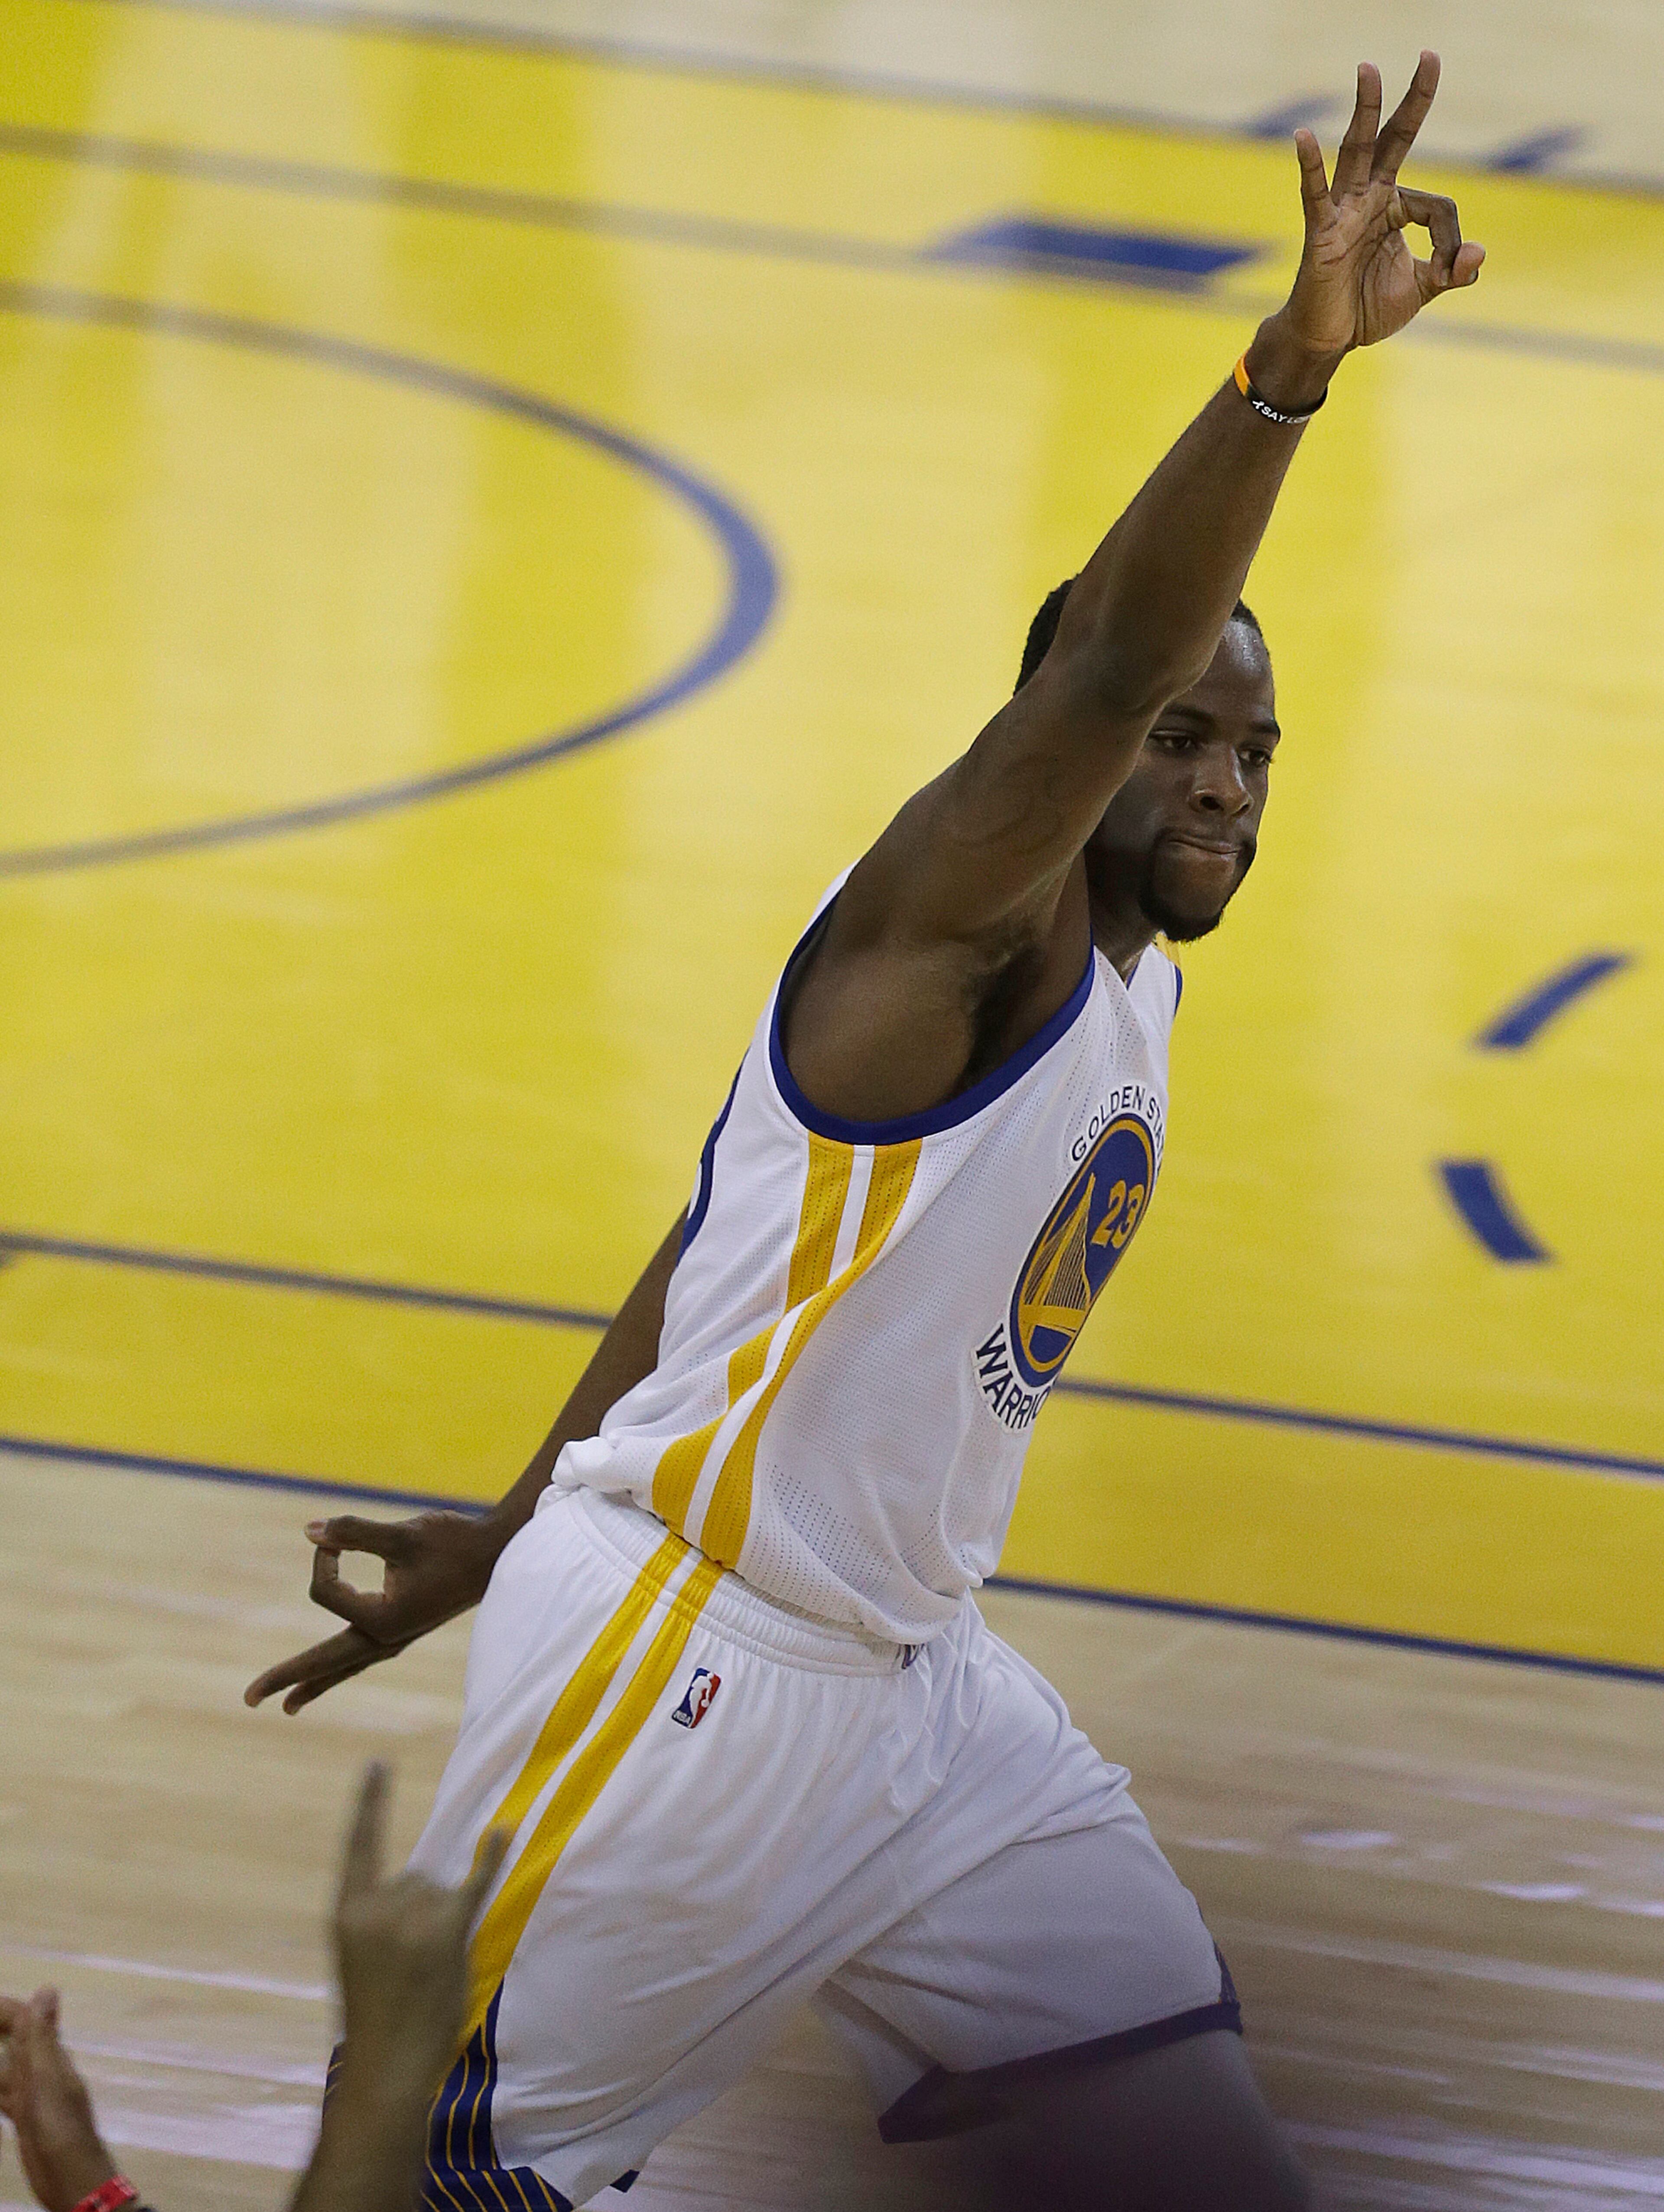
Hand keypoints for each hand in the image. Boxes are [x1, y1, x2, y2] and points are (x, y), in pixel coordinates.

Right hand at [0, 1988, 119, 2211]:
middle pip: (14, 2040)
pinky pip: (5, 2093)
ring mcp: (33, 2093)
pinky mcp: (25, 2116)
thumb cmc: (61, 2127)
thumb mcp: (47, 2078)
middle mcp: (42, 2069)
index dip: (3, 2010)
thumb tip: (47, 1988)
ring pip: (7, 2066)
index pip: (23, 2020)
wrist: (72, 2176)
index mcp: (49, 2055)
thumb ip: (43, 2038)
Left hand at [244, 1508, 503, 1713]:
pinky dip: (341, 1668)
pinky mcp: (404, 1630)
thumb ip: (354, 1532)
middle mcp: (386, 1639)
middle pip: (325, 1663)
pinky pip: (362, 1656)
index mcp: (382, 1621)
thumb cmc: (454, 1543)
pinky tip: (335, 1672)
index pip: (326, 1591)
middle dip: (287, 1679)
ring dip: (315, 1683)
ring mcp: (396, 1639)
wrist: (500, 1554)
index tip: (335, 1534)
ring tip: (289, 1706)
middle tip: (248, 1700)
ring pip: (345, 1666)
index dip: (325, 1555)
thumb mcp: (402, 1534)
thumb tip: (308, 1532)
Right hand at [290, 1766, 508, 2211]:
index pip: (359, 1844)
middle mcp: (377, 1906)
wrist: (387, 2067)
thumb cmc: (375, 2016)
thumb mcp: (359, 1957)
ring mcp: (411, 1918)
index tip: (380, 1762)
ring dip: (444, 1926)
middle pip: (418, 1878)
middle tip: (410, 1968)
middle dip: (423, 1914)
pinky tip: (504, 1830)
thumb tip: (424, 1882)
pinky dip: (491, 1856)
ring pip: (444, 1893)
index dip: (371, 1803)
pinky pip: (474, 1884)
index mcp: (347, 1911)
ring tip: (427, 1973)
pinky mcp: (446, 1933)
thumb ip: (382, 1915)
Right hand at [1254, 52, 1484, 401]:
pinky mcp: (1321, 233)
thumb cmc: (1366, 310)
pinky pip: (1315, 194)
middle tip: (1430, 55)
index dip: (1451, 241)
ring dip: (1365, 110)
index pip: (1437, 206)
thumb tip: (1478, 256)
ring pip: (1357, 150)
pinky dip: (1309, 166)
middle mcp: (1371, 200)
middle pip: (1395, 139)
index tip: (1448, 273)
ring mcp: (1345, 212)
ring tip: (1369, 69)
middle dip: (1413, 100)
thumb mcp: (1420, 290)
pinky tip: (1303, 136)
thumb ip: (1451, 272)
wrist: (1328, 341)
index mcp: (1396, 210)